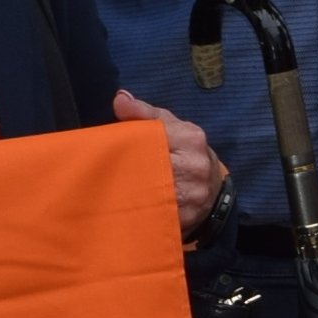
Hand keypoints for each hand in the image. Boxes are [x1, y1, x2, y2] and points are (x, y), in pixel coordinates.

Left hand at [118, 89, 226, 235]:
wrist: (214, 188)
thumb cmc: (187, 153)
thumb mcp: (171, 127)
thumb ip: (144, 113)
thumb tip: (119, 98)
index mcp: (190, 138)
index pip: (152, 138)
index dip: (128, 146)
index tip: (110, 152)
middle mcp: (195, 166)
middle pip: (150, 168)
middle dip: (126, 172)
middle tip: (103, 175)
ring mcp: (193, 195)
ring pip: (152, 195)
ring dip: (131, 195)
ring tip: (112, 192)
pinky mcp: (187, 219)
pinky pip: (158, 217)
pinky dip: (142, 214)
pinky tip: (128, 211)